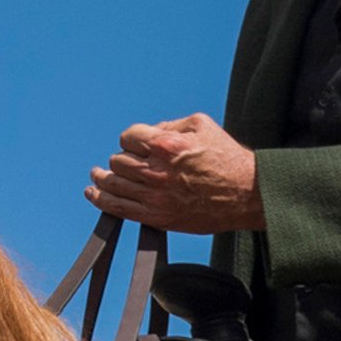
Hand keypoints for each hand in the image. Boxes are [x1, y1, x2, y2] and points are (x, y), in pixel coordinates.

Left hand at [88, 114, 263, 233]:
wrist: (247, 195)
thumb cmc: (228, 160)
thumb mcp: (202, 125)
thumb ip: (171, 124)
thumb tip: (151, 131)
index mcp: (166, 144)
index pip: (129, 137)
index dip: (131, 138)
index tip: (135, 143)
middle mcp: (157, 170)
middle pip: (118, 160)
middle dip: (121, 158)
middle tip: (125, 161)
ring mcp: (155, 196)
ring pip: (113, 183)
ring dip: (102, 178)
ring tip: (97, 176)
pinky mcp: (158, 216)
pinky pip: (119, 208)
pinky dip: (101, 199)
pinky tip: (93, 193)